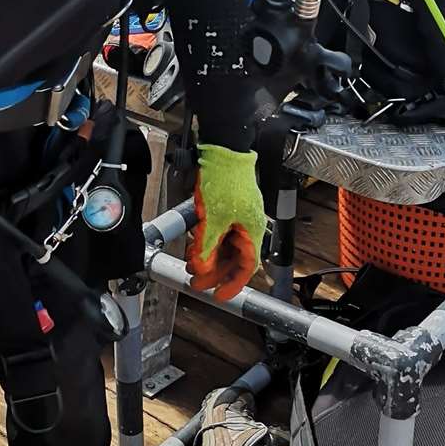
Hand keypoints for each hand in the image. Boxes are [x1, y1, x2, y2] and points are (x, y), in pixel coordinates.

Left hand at [186, 143, 265, 301]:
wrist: (223, 151)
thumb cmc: (226, 180)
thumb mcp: (212, 220)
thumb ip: (207, 247)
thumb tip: (201, 268)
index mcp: (252, 231)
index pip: (246, 267)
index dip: (233, 283)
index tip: (219, 295)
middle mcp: (248, 226)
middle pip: (234, 258)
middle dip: (214, 271)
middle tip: (197, 281)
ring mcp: (239, 216)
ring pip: (225, 246)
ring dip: (209, 257)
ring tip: (192, 264)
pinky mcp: (229, 208)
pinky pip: (220, 232)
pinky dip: (208, 242)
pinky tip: (195, 245)